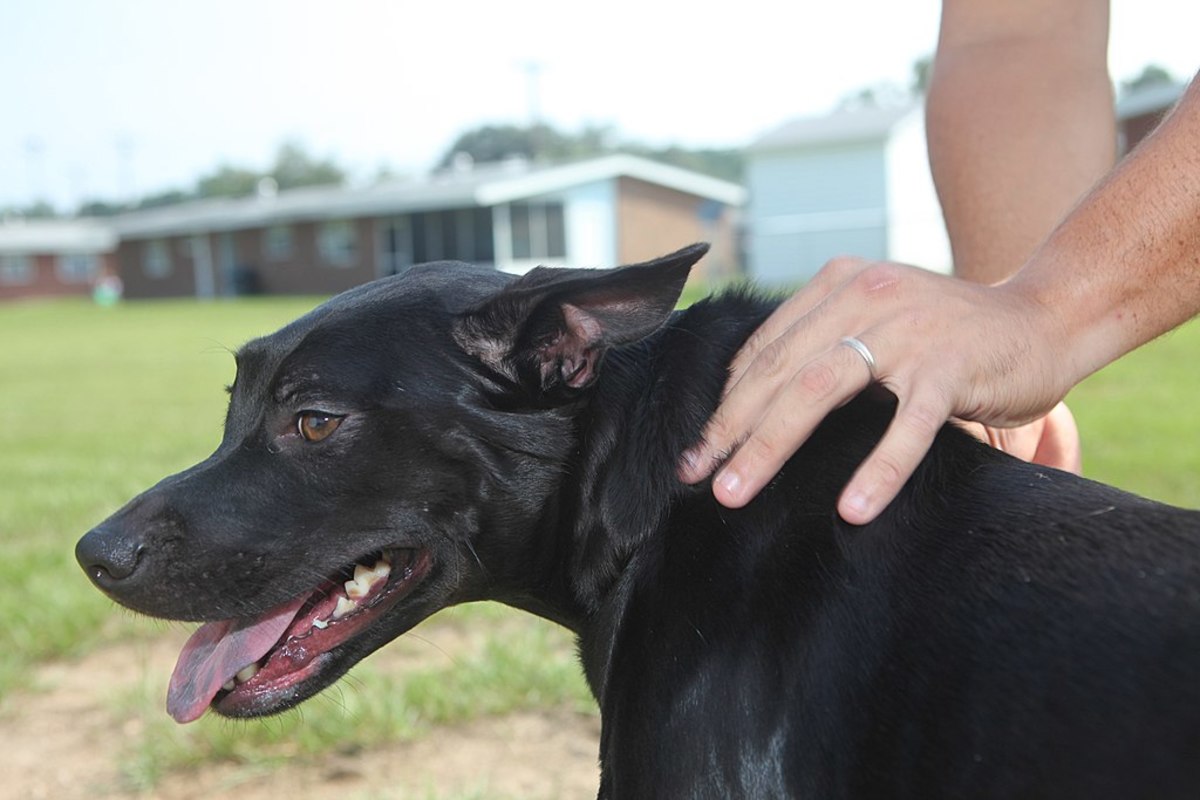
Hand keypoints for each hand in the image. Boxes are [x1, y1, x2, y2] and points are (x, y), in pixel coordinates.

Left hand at [678, 256, 1076, 523]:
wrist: (1045, 317)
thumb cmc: (948, 333)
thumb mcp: (877, 319)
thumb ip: (824, 342)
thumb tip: (752, 402)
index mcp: (839, 284)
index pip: (764, 349)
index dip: (723, 402)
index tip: (694, 449)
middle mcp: (864, 297)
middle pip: (778, 371)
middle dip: (730, 429)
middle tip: (696, 477)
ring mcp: (908, 330)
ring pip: (818, 391)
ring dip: (770, 446)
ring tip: (737, 492)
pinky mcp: (952, 366)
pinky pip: (907, 426)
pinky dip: (878, 469)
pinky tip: (853, 509)